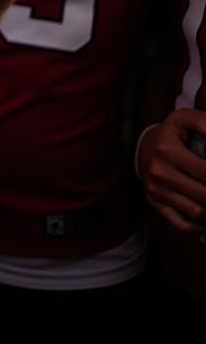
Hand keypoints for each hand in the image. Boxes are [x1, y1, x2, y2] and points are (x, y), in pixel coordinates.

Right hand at [138, 109, 205, 233]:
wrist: (145, 146)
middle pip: (205, 194)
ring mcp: (155, 190)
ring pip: (197, 211)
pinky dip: (200, 225)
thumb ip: (204, 122)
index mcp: (167, 150)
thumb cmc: (172, 134)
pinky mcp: (154, 202)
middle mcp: (159, 171)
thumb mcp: (184, 119)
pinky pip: (183, 223)